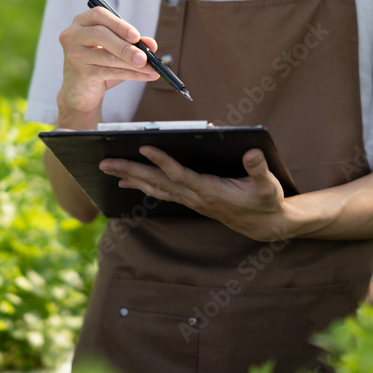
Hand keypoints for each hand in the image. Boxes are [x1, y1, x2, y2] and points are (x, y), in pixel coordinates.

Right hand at [56, 6, 159, 125]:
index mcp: (81, 22)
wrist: (80, 90)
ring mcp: (74, 55)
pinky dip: (131, 74)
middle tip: (144, 57)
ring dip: (131, 63)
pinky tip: (145, 76)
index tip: (136, 36)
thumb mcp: (116, 50)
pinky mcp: (79, 73)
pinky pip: (108, 72)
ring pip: (106, 56)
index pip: (99, 15)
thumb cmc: (98, 64)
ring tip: (151, 68)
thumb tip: (151, 44)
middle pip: (100, 35)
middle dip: (125, 46)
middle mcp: (73, 35)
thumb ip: (133, 43)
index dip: (119, 24)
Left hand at [99, 146, 293, 241]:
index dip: (162, 161)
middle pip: (157, 182)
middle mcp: (195, 196)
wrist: (264, 225)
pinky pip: (160, 192)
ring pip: (154, 188)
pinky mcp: (190, 200)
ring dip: (130, 178)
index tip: (145, 146)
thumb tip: (251, 152)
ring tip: (108, 169)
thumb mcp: (267, 185)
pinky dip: (141, 186)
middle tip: (105, 162)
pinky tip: (127, 182)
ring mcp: (190, 200)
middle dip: (130, 171)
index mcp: (211, 190)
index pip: (181, 175)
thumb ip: (258, 168)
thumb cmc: (266, 201)